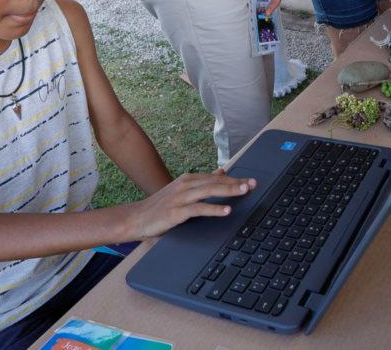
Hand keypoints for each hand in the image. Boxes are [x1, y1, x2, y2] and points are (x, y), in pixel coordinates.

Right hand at [127, 171, 256, 238]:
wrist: (136, 218)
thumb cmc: (161, 206)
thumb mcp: (183, 191)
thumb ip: (202, 182)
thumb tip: (221, 171)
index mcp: (189, 179)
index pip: (216, 178)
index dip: (235, 179)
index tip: (251, 180)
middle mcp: (186, 185)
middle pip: (216, 182)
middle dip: (236, 182)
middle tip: (253, 183)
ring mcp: (180, 197)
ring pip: (209, 191)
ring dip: (229, 190)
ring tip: (245, 191)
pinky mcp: (176, 212)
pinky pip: (199, 209)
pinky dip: (214, 208)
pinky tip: (226, 210)